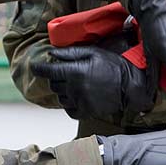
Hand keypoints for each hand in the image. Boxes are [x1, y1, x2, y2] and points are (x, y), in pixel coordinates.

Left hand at [30, 46, 153, 119]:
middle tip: (64, 72)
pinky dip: (69, 103)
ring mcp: (80, 102)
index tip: (34, 66)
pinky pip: (69, 109)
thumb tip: (51, 53)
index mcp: (75, 72)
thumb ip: (70, 53)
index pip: (48, 71)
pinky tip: (77, 95)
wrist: (131, 85)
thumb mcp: (92, 52)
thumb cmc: (112, 65)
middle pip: (53, 84)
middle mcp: (75, 88)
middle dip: (55, 77)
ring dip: (62, 90)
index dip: (38, 68)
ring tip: (74, 83)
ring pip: (60, 97)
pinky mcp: (86, 112)